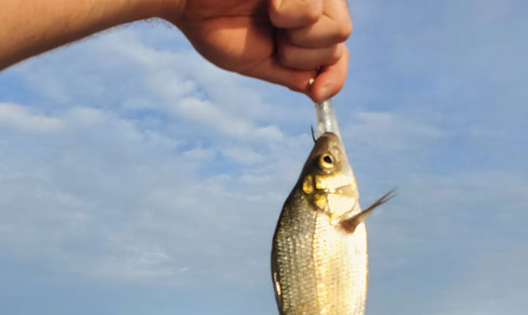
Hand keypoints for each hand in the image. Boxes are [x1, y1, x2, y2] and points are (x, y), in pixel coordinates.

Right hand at [170, 0, 351, 101]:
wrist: (186, 0)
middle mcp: (309, 4)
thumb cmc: (213, 22)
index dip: (335, 76)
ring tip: (271, 14)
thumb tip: (318, 86)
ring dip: (301, 33)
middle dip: (306, 52)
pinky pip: (316, 6)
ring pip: (340, 27)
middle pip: (341, 38)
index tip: (316, 92)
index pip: (336, 52)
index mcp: (300, 27)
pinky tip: (270, 2)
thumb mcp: (256, 61)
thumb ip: (290, 73)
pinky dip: (292, 11)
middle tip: (276, 36)